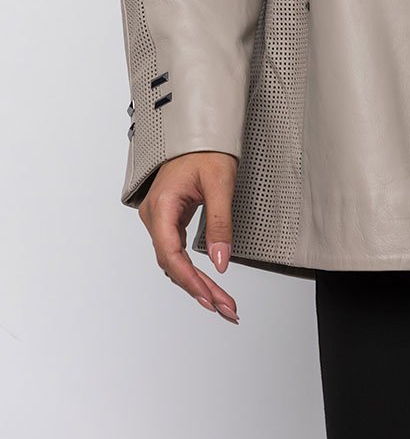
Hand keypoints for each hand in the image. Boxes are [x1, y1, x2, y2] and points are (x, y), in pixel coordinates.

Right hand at [138, 151, 239, 323]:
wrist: (198, 129)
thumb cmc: (206, 149)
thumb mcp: (220, 183)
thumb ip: (220, 223)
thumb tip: (221, 261)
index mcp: (161, 206)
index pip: (171, 256)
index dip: (191, 281)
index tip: (211, 299)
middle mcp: (155, 215)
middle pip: (172, 264)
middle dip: (199, 289)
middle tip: (225, 309)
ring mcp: (159, 218)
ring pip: (174, 262)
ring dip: (196, 283)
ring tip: (221, 302)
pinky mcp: (168, 218)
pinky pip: (176, 252)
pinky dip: (192, 270)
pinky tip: (208, 284)